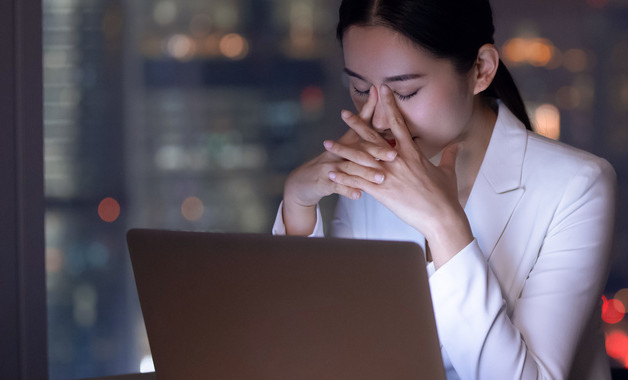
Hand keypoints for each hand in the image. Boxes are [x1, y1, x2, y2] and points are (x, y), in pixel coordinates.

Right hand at [282, 86, 396, 234]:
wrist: (304, 181)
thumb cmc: (331, 163)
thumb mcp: (345, 146)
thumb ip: (361, 131)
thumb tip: (377, 110)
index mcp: (346, 143)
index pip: (360, 126)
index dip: (370, 114)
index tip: (386, 107)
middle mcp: (337, 152)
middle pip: (358, 149)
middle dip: (376, 151)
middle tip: (394, 155)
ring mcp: (329, 167)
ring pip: (350, 168)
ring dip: (365, 173)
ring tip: (380, 177)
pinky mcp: (324, 182)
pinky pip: (338, 187)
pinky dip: (348, 190)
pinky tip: (359, 194)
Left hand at [325, 85, 472, 267]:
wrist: (441, 216)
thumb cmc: (446, 196)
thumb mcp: (448, 172)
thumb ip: (449, 156)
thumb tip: (457, 145)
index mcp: (413, 153)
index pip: (398, 123)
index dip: (390, 105)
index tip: (382, 90)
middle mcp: (397, 160)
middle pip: (372, 138)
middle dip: (357, 124)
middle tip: (344, 113)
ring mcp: (388, 175)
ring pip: (360, 158)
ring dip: (342, 150)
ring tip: (327, 143)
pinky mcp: (381, 192)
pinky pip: (357, 181)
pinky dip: (344, 176)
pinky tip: (331, 172)